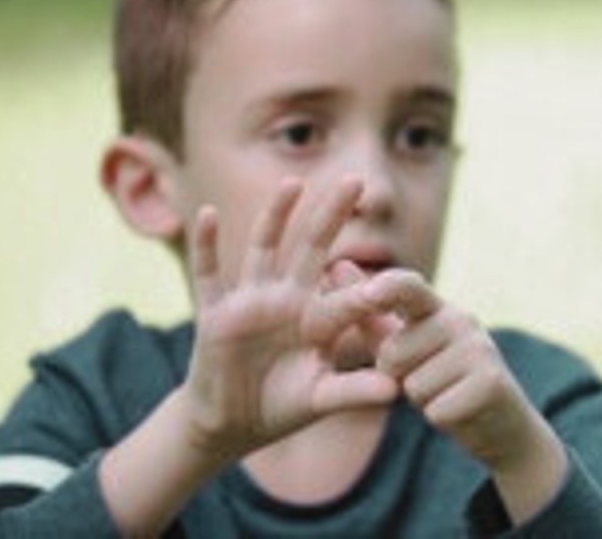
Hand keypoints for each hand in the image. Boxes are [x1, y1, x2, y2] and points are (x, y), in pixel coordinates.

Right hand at [179, 176, 398, 462]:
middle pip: (312, 248)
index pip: (348, 294)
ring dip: (275, 216)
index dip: (368, 286)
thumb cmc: (282, 406)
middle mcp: (287, 298)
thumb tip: (395, 391)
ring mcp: (251, 301)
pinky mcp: (217, 313)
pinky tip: (208, 214)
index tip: (390, 271)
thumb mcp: (320, 400)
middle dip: (332, 215)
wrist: (231, 422)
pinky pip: (210, 274)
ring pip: (264, 249)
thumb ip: (353, 392)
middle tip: (356, 180)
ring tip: (293, 184)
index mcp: (317, 317)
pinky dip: (206, 245)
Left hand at [313, 269, 567, 523]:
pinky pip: (436, 410)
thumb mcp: (407, 346)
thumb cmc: (443, 380)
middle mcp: (460, 319)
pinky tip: (460, 411)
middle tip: (428, 379)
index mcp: (435, 308)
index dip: (387, 289)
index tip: (367, 294)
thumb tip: (335, 267)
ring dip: (422, 401)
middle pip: (393, 353)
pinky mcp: (491, 382)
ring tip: (445, 393)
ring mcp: (480, 348)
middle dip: (398, 377)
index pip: (408, 287)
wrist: (501, 423)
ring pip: (413, 386)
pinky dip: (441, 418)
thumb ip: (371, 314)